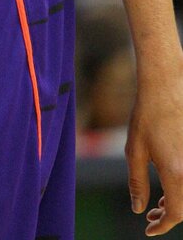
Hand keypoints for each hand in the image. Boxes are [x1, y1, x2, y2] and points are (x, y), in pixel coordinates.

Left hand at [126, 68, 182, 234]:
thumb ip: (138, 183)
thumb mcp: (135, 150)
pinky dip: (182, 188)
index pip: (175, 213)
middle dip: (169, 216)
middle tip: (151, 216)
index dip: (162, 225)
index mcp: (176, 173)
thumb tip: (139, 209)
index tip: (149, 229)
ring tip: (158, 203)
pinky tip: (169, 185)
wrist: (166, 87)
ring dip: (177, 203)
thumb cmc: (147, 116)